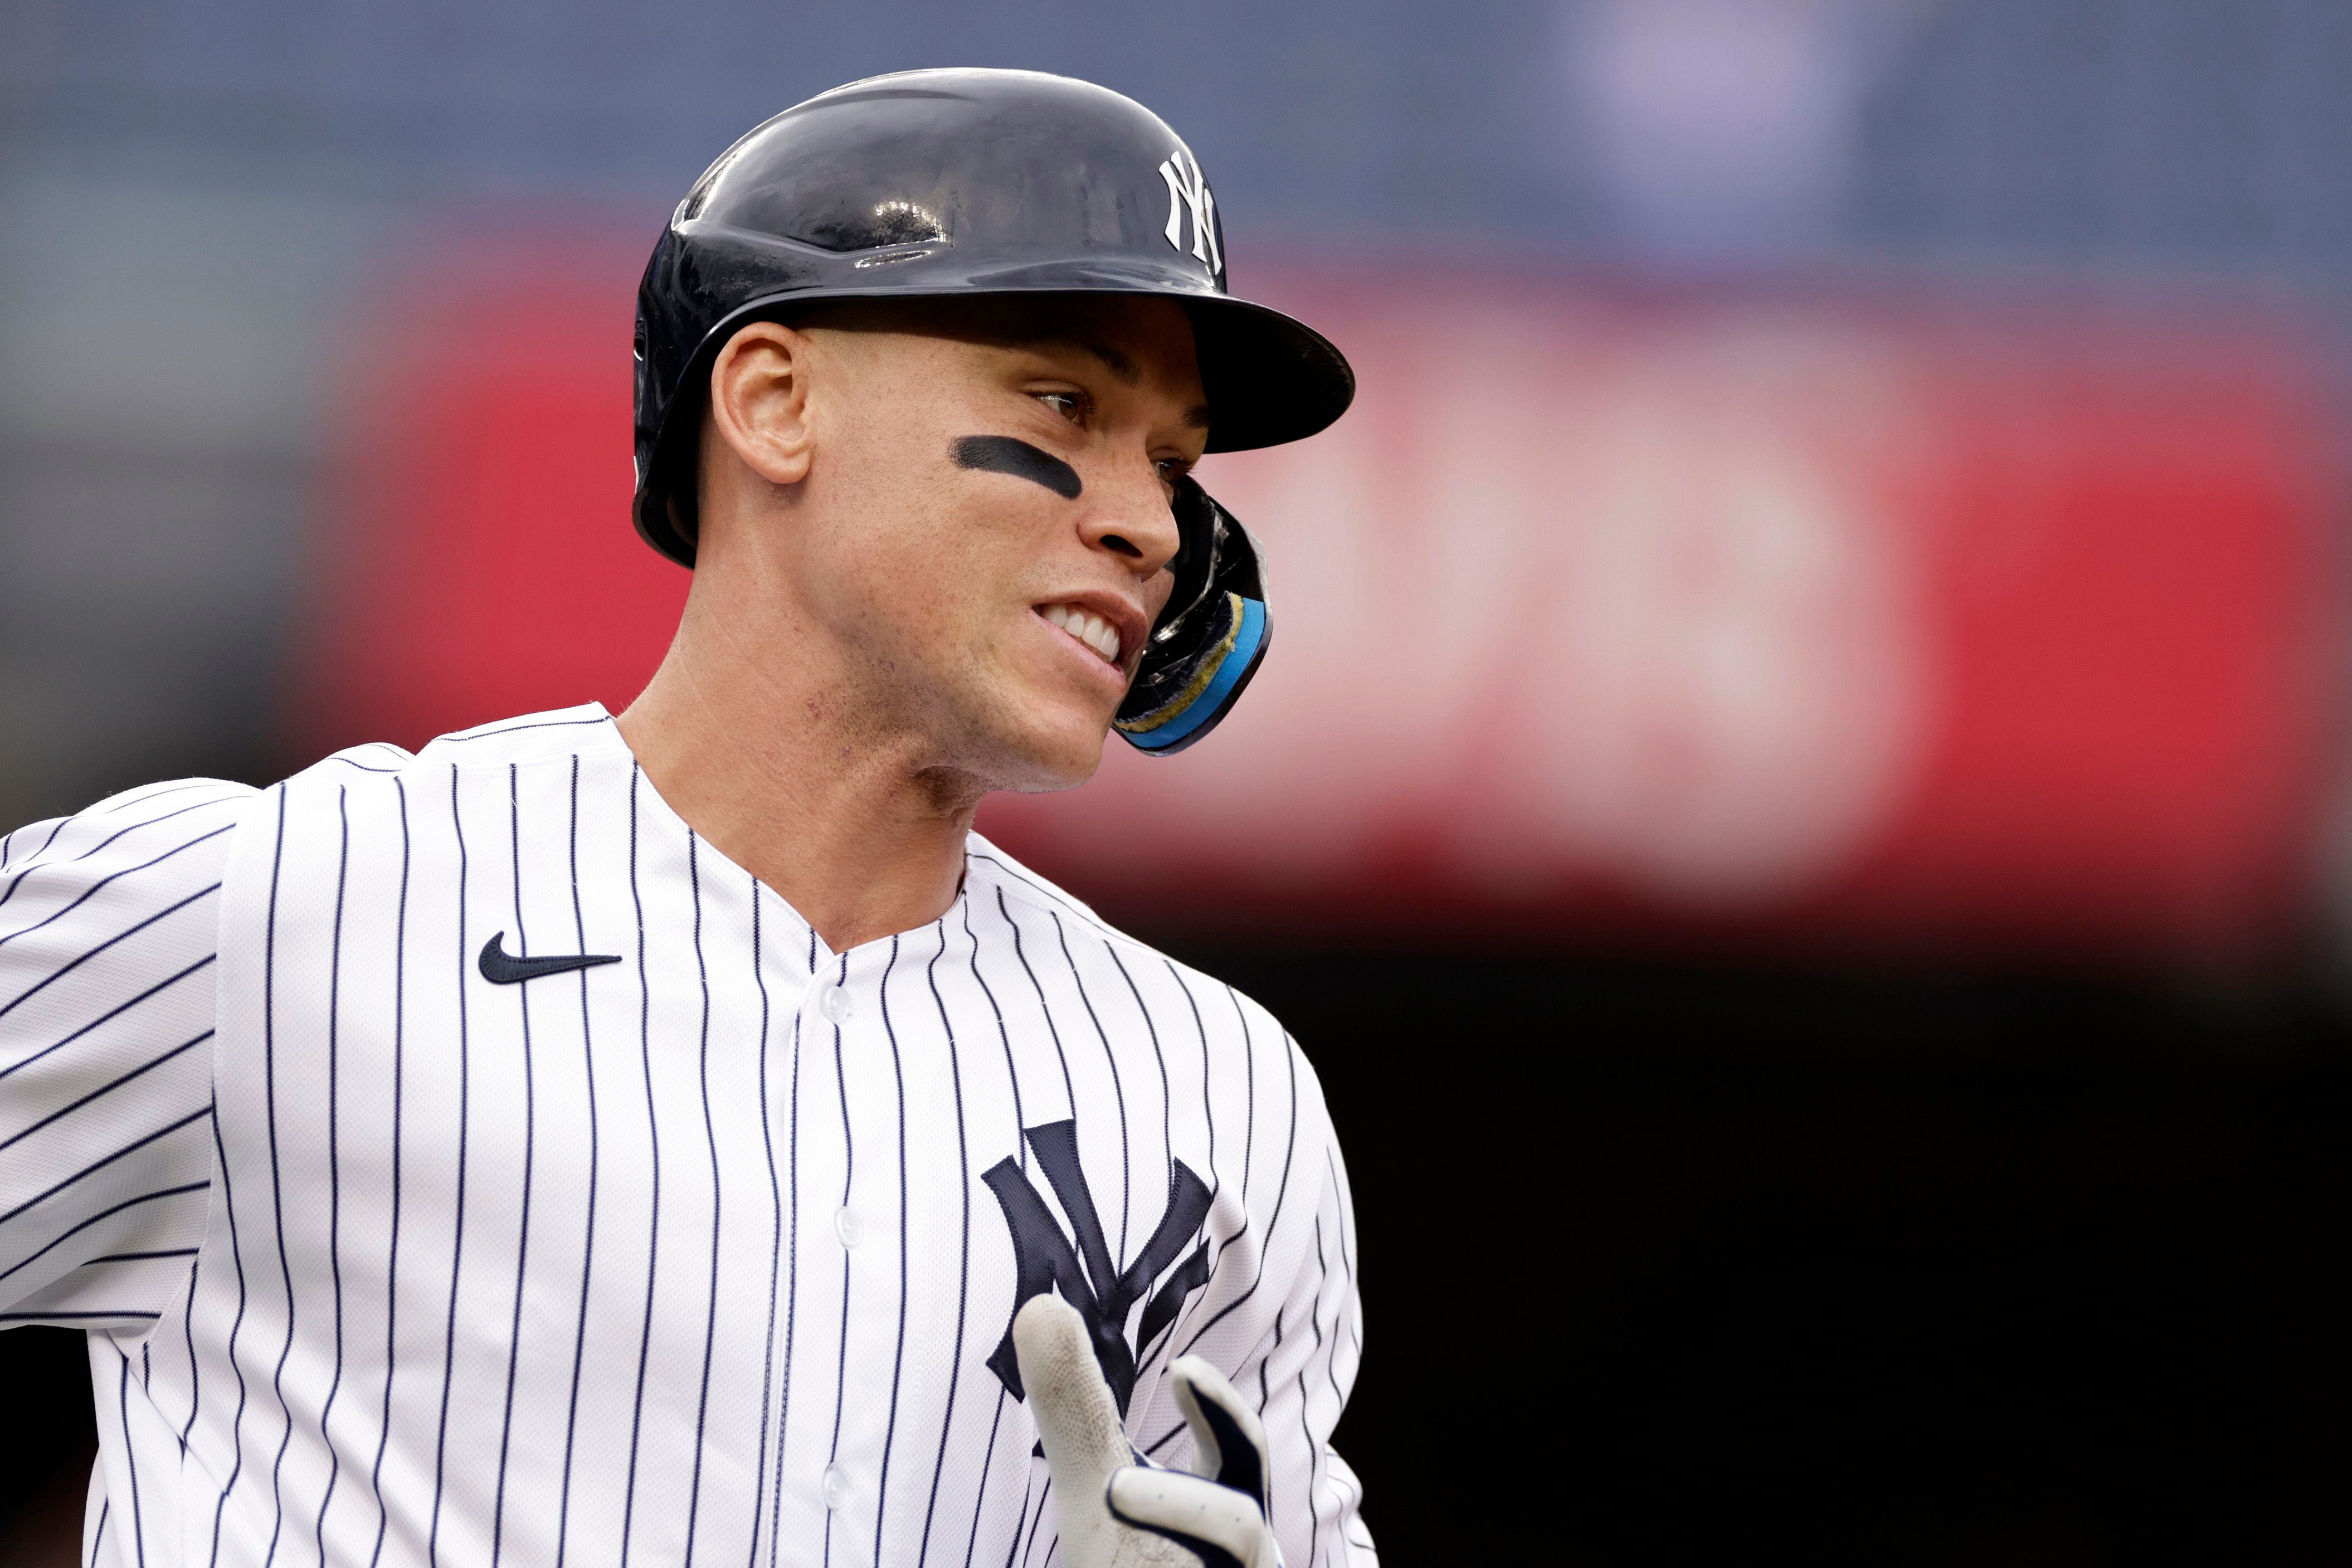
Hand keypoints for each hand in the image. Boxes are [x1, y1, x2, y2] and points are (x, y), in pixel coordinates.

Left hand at [1013, 1293, 1283, 1567]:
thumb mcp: (1097, 1490)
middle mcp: (1241, 1564)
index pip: (1242, 1458)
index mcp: (1226, 1514)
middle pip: (1245, 1537)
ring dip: (1167, 1536)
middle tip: (1112, 1490)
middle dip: (1187, 1509)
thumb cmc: (1134, 1565)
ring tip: (1107, 1505)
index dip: (1220, 1415)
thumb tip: (1040, 1307)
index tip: (1180, 1371)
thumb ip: (1074, 1408)